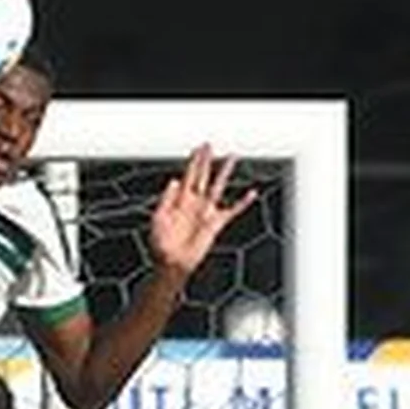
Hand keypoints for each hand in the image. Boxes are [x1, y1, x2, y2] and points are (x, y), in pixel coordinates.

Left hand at [142, 146, 259, 277]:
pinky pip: (233, 211)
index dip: (192, 162)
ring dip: (224, 172)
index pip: (187, 176)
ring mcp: (206, 212)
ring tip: (231, 158)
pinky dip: (243, 203)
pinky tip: (251, 194)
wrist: (171, 263)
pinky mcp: (215, 224)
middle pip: (202, 176)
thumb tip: (174, 180)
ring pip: (217, 186)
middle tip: (209, 145)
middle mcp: (194, 203)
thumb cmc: (161, 245)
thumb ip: (166, 199)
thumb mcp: (158, 219)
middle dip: (205, 160)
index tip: (197, 148)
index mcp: (179, 201)